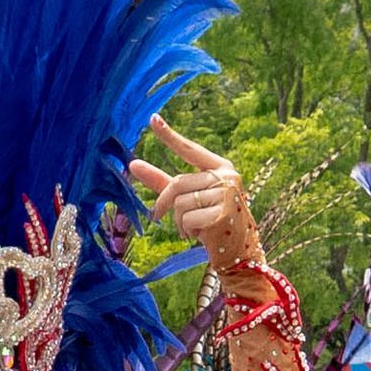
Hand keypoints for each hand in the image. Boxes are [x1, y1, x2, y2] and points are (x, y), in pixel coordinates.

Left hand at [128, 122, 252, 260]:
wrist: (238, 251)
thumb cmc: (212, 221)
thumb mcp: (188, 198)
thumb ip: (162, 181)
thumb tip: (133, 165)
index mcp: (221, 167)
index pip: (190, 149)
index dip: (169, 136)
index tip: (152, 119)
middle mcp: (227, 177)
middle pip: (178, 183)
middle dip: (165, 203)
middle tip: (160, 216)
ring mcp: (227, 195)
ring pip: (181, 204)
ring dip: (180, 221)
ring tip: (193, 228)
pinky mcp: (223, 214)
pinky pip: (188, 218)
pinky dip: (188, 230)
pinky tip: (201, 234)